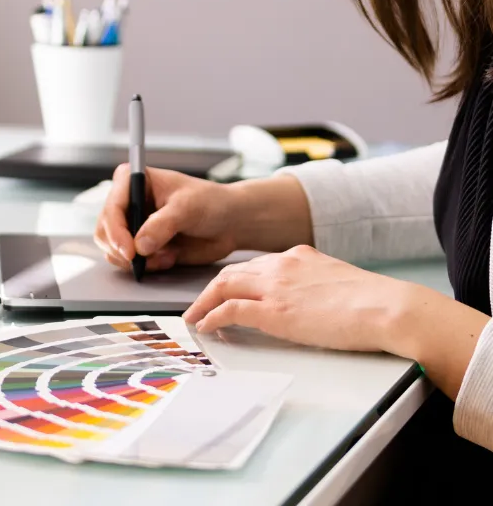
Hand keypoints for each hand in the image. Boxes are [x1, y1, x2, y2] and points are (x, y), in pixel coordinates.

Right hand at [94, 164, 241, 271]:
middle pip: (105, 230)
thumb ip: (162, 225)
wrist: (228, 223)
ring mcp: (133, 224)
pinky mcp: (141, 244)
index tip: (129, 251)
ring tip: (164, 257)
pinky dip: (146, 266)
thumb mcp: (187, 208)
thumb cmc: (210, 203)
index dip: (115, 230)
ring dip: (137, 260)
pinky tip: (168, 258)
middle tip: (143, 260)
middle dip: (123, 249)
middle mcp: (128, 201)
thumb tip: (140, 245)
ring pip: (113, 248)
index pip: (112, 206)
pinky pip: (129, 262)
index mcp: (133, 180)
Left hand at [183, 244, 411, 350]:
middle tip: (199, 304)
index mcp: (298, 256)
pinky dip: (213, 316)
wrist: (388, 308)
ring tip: (194, 317)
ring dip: (204, 302)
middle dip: (211, 289)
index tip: (226, 290)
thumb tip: (310, 303)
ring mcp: (276, 287)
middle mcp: (281, 265)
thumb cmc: (375, 303)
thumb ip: (315, 285)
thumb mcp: (337, 282)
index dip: (236, 279)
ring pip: (224, 286)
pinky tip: (206, 325)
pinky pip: (231, 310)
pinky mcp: (275, 311)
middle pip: (232, 272)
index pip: (255, 265)